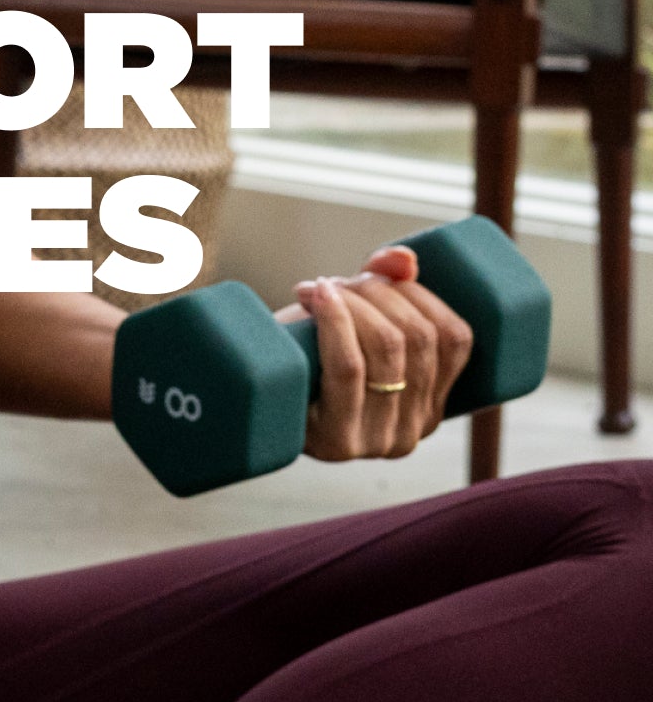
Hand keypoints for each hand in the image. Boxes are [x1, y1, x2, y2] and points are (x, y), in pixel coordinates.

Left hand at [281, 244, 473, 462]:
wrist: (244, 398)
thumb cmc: (301, 356)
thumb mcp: (350, 322)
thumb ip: (386, 286)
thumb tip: (404, 258)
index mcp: (431, 406)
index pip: (456, 339)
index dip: (420, 292)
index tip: (374, 273)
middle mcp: (411, 433)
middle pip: (418, 338)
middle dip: (377, 292)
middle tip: (336, 284)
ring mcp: (376, 442)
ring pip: (386, 348)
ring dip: (352, 301)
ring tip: (318, 291)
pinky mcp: (336, 441)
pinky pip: (349, 368)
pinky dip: (336, 320)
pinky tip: (317, 297)